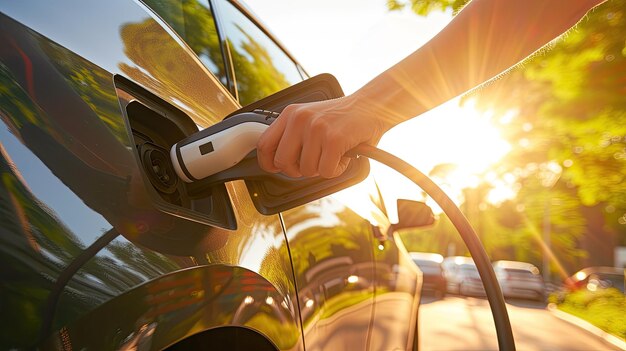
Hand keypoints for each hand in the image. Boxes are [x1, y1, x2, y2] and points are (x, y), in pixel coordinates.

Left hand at [257, 94, 389, 178]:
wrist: (372, 106)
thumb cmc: (342, 118)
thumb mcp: (311, 118)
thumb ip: (293, 135)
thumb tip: (278, 162)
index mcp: (291, 114)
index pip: (264, 145)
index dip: (268, 163)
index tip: (276, 168)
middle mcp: (300, 119)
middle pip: (283, 163)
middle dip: (297, 170)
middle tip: (313, 163)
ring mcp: (316, 129)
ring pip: (306, 170)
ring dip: (322, 169)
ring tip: (333, 154)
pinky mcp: (333, 139)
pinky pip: (325, 171)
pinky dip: (336, 170)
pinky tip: (342, 157)